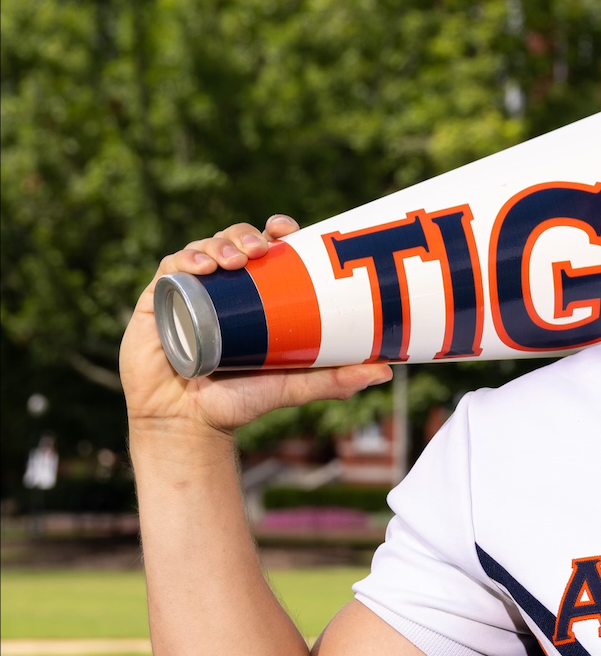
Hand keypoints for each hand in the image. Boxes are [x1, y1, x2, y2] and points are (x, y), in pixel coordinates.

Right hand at [121, 215, 391, 437]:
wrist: (187, 425)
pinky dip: (186, 259)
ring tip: (236, 259)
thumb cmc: (236, 403)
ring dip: (220, 243)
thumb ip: (334, 379)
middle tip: (263, 247)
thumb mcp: (291, 387)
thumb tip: (387, 371)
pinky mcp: (158, 299)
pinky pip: (171, 267)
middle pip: (233, 243)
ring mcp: (187, 291)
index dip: (274, 232)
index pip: (263, 250)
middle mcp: (220, 288)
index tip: (289, 229)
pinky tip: (202, 267)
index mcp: (250, 297)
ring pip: (203, 248)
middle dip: (247, 234)